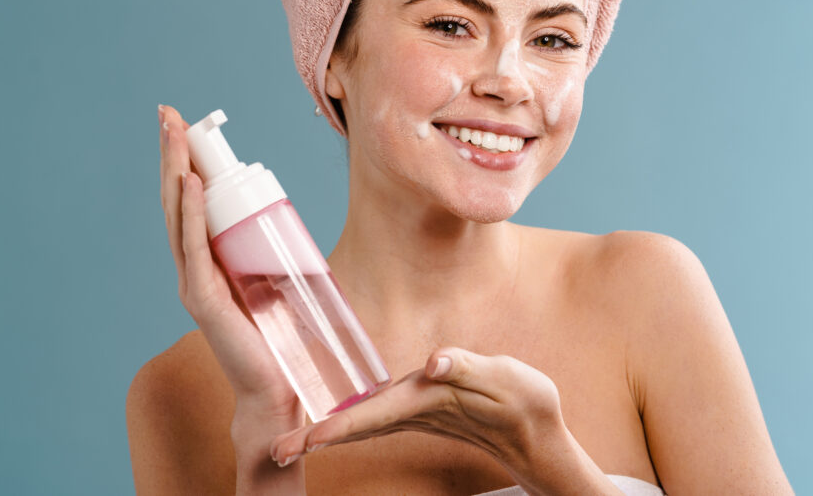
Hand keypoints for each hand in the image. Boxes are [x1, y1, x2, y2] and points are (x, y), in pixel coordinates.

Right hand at [158, 105, 305, 482]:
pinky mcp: (204, 299)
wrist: (278, 389)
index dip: (186, 164)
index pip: (191, 204)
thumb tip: (290, 229)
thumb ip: (271, 257)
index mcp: (207, 262)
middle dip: (173, 155)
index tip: (183, 126)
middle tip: (168, 114)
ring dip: (176, 171)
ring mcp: (194, 283)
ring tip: (175, 134)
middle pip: (177, 201)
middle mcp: (193, 268)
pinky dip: (191, 214)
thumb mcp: (274, 282)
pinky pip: (194, 248)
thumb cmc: (279, 338)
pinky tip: (190, 184)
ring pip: (179, 217)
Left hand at [268, 347, 570, 482]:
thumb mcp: (505, 377)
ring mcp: (417, 417)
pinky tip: (330, 428)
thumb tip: (435, 361)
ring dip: (323, 435)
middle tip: (274, 452)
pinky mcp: (422, 414)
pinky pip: (375, 422)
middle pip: (356, 427)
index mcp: (430, 401)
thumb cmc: (526, 404)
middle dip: (315, 439)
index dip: (338, 425)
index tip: (305, 440)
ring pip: (361, 427)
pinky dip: (347, 426)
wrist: (538, 437)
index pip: (374, 415)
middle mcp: (416, 412)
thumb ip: (468, 367)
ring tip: (288, 444)